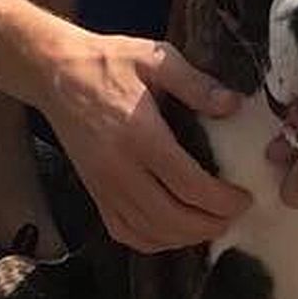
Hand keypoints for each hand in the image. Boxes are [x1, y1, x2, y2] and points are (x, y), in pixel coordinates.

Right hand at [41, 31, 252, 252]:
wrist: (53, 72)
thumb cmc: (107, 62)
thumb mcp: (154, 58)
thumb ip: (195, 83)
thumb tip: (232, 105)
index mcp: (140, 135)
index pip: (188, 185)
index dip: (222, 200)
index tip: (244, 197)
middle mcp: (119, 168)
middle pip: (171, 218)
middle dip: (210, 224)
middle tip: (234, 215)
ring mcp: (103, 186)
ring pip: (149, 232)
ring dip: (185, 237)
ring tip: (211, 223)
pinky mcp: (93, 192)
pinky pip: (124, 232)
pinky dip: (153, 241)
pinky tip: (173, 230)